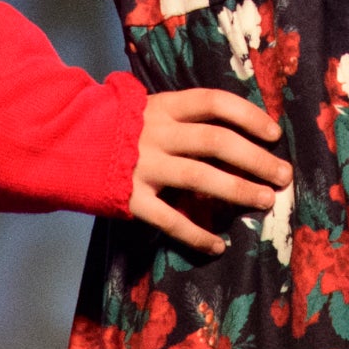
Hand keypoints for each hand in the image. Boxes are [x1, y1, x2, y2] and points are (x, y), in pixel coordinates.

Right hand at [126, 86, 290, 252]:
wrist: (65, 145)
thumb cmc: (119, 128)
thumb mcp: (149, 109)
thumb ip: (184, 117)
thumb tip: (236, 129)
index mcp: (164, 107)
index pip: (214, 103)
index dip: (248, 115)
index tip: (274, 133)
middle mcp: (157, 134)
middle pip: (215, 142)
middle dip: (255, 158)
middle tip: (283, 175)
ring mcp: (144, 167)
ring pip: (200, 177)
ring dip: (238, 190)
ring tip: (266, 201)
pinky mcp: (131, 199)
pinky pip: (170, 220)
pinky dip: (196, 235)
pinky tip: (217, 246)